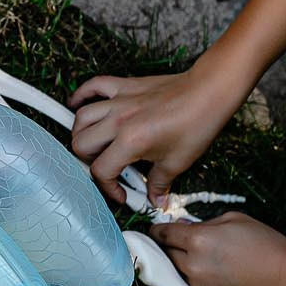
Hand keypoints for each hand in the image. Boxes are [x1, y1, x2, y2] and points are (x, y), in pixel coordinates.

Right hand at [70, 60, 241, 204]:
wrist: (209, 92)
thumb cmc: (197, 123)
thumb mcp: (178, 162)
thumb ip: (159, 184)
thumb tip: (155, 199)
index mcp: (130, 141)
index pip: (100, 170)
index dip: (108, 188)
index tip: (121, 194)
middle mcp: (118, 120)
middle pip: (81, 144)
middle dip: (90, 162)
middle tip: (108, 169)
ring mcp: (119, 101)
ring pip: (81, 118)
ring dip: (83, 134)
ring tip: (96, 145)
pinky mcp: (124, 87)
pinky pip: (92, 86)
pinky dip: (80, 95)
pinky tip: (76, 105)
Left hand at [150, 213, 285, 285]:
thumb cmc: (266, 246)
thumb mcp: (233, 219)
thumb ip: (203, 223)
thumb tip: (185, 227)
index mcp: (198, 240)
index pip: (162, 234)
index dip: (157, 230)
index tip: (155, 230)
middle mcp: (193, 264)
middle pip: (166, 253)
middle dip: (170, 245)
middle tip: (180, 241)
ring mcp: (199, 284)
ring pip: (177, 270)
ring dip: (182, 262)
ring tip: (205, 256)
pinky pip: (190, 285)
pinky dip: (195, 277)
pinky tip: (214, 270)